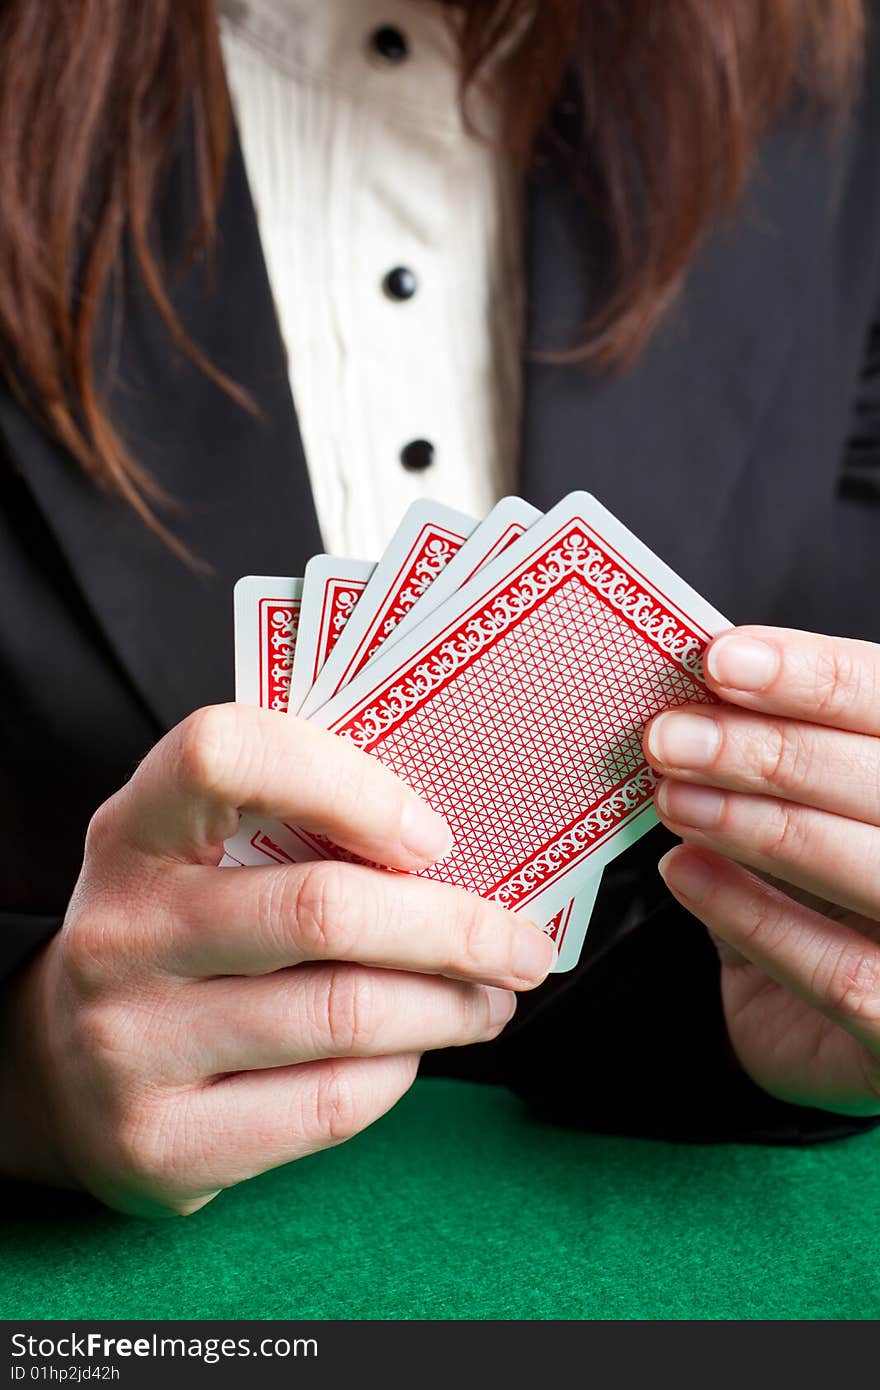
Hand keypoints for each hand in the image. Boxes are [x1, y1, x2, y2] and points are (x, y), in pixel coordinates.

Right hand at [0, 705, 553, 1215]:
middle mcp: (121, 931)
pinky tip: (414, 1052)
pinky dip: (399, 1074)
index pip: (226, 755)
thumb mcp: (200, 860)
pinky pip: (327, 1103)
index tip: (431, 835)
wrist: (58, 1074)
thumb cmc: (175, 939)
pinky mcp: (160, 1141)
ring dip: (449, 1006)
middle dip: (455, 928)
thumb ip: (297, 832)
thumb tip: (462, 854)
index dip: (346, 782)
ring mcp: (130, 1043)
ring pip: (345, 1013)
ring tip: (489, 999)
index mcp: (135, 831)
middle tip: (521, 945)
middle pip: (323, 909)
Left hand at [644, 626, 879, 1117]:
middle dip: (767, 752)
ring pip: (862, 867)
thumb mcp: (806, 805)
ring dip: (753, 825)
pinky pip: (839, 972)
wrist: (826, 1027)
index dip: (814, 676)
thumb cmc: (817, 890)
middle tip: (667, 736)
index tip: (719, 659)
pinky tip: (685, 873)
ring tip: (669, 799)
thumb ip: (776, 752)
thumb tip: (691, 695)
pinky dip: (753, 918)